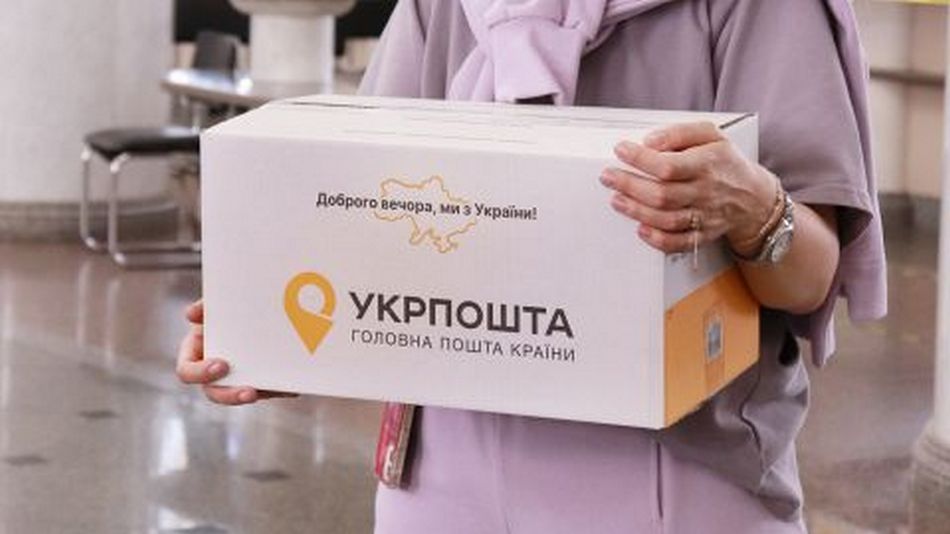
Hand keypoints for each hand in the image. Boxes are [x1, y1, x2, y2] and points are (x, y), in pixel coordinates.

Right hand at [176, 300, 297, 404]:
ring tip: (279, 389)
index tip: (222, 365)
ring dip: (261, 394)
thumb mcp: (213, 304)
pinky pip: (268, 390)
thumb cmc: (223, 307)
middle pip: (215, 393)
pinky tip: (293, 386)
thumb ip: (204, 306)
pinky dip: (280, 388)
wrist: (250, 305)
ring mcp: (236, 378)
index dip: (200, 373)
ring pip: (244, 394)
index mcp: (195, 354)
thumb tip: (191, 314)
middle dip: (231, 395)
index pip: (187, 371)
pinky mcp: (258, 380)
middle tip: (250, 392)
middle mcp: (212, 372)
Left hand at [599, 122, 776, 254]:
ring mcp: (704, 216)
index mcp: (707, 164)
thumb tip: (650, 141)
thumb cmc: (726, 162)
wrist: (754, 196)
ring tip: (616, 199)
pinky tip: (640, 228)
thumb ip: (680, 133)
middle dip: (629, 185)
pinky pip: (678, 243)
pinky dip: (657, 239)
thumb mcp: (711, 135)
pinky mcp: (702, 235)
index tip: (621, 150)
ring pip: (666, 219)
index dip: (641, 159)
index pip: (669, 165)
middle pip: (662, 194)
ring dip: (636, 211)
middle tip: (608, 177)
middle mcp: (705, 192)